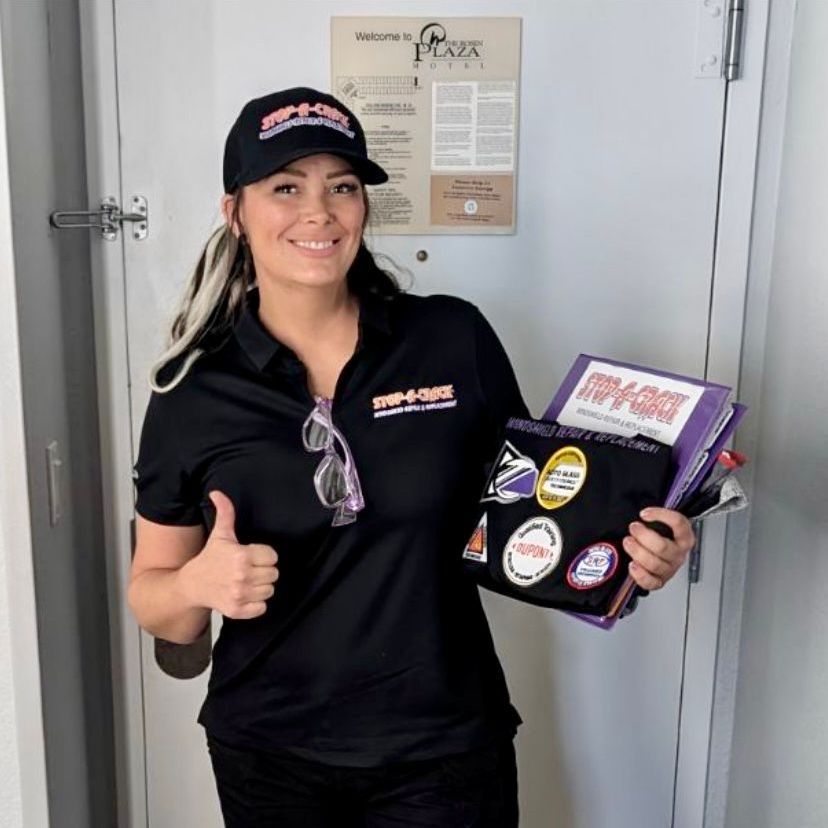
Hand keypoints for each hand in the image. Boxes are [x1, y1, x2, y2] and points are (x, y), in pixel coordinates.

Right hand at [179, 490, 278, 618]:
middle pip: (274, 574)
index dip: (264, 555)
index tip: (252, 556)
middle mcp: (241, 576)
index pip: (273, 556)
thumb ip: (225, 512)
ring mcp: (239, 594)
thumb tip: (217, 493)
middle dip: (263, 571)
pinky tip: (244, 594)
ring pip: (269, 591)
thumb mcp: (220, 534)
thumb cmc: (209, 559)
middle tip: (248, 569)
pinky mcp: (237, 610)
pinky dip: (256, 604)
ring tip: (246, 581)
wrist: (191, 585)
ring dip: (260, 587)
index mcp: (241, 555)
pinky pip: (262, 608)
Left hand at [623, 507, 695, 590]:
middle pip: (663, 547)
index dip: (661, 516)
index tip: (644, 514)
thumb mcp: (657, 523)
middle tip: (633, 528)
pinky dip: (640, 575)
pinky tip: (632, 565)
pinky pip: (651, 582)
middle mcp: (679, 553)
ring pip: (655, 564)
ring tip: (628, 542)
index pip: (679, 523)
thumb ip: (652, 516)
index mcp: (683, 536)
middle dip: (643, 536)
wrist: (652, 552)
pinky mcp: (660, 581)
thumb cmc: (655, 535)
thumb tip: (638, 509)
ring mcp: (670, 569)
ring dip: (637, 552)